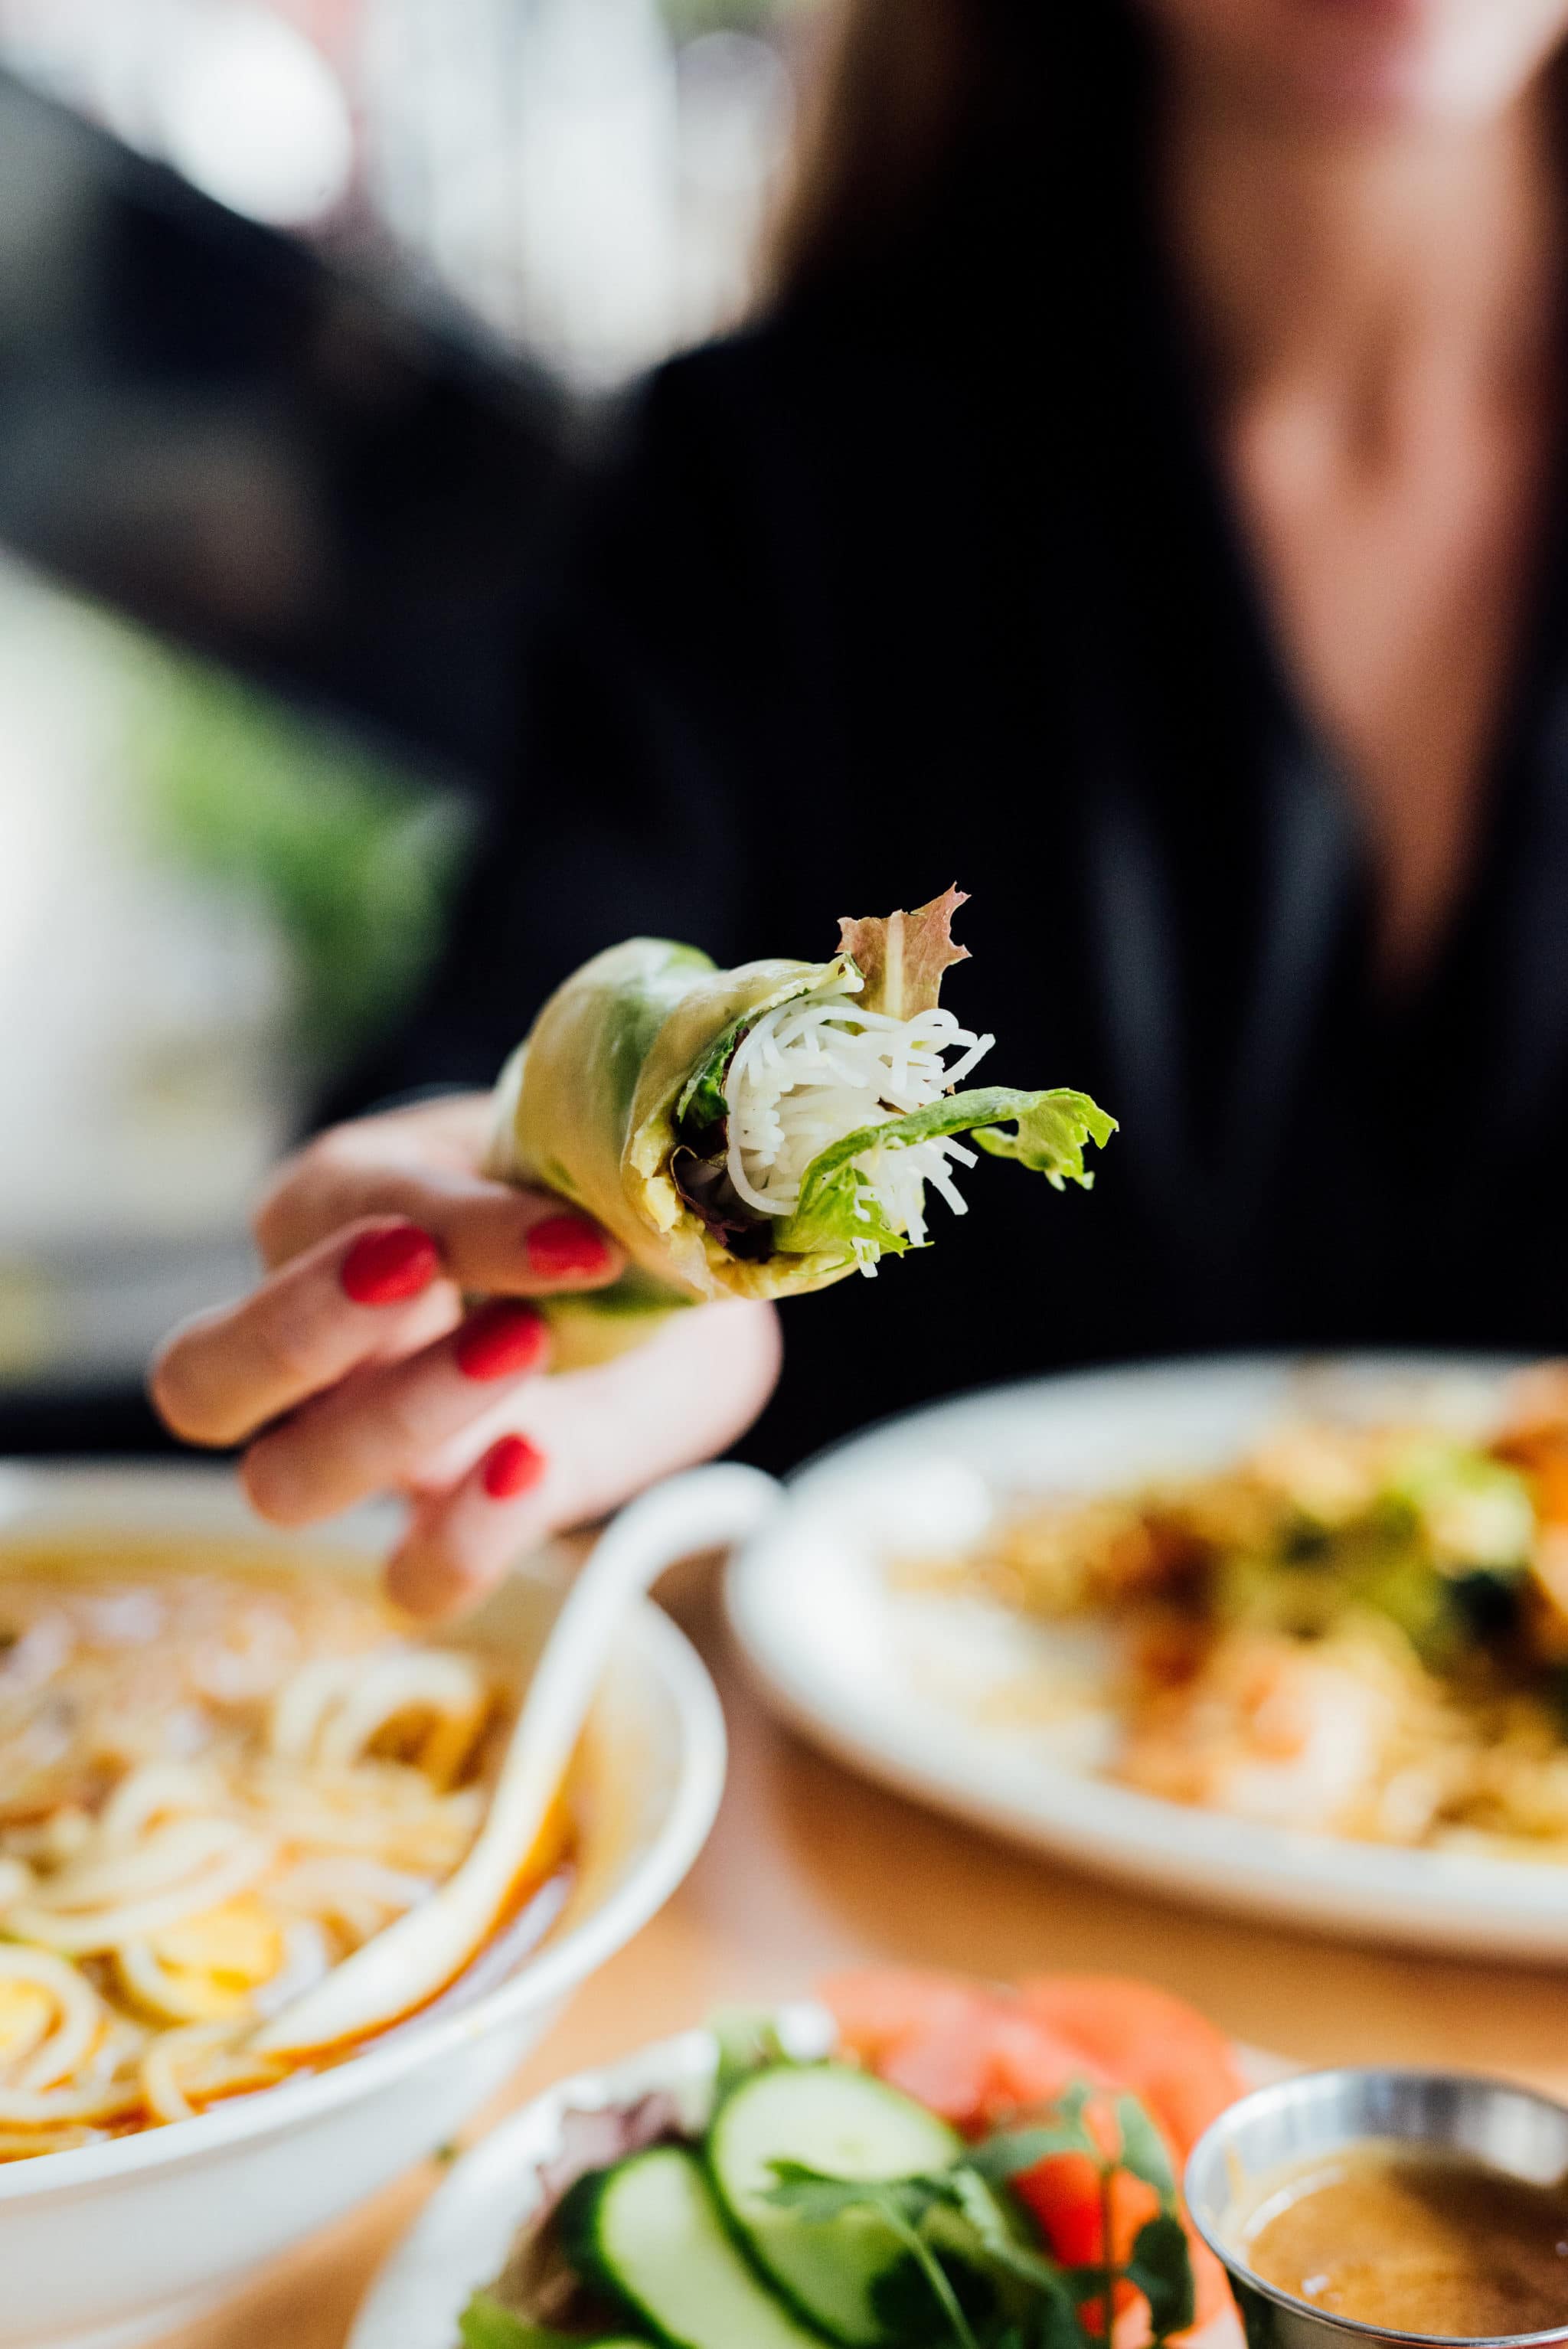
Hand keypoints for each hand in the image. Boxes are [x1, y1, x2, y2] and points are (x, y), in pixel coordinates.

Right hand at [150, 1095, 780, 1616]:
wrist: (679, 1268)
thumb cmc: (596, 1188)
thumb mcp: (580, 1158)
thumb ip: (562, 1177)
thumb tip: (585, 1223)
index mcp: (325, 1216)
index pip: (311, 1219)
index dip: (430, 1219)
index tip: (563, 1226)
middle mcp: (322, 1347)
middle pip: (202, 1381)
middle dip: (297, 1330)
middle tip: (422, 1273)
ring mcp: (372, 1453)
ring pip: (286, 1483)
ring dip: (397, 1420)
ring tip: (526, 1344)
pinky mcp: (451, 1526)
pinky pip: (408, 1581)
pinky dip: (464, 1539)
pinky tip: (536, 1465)